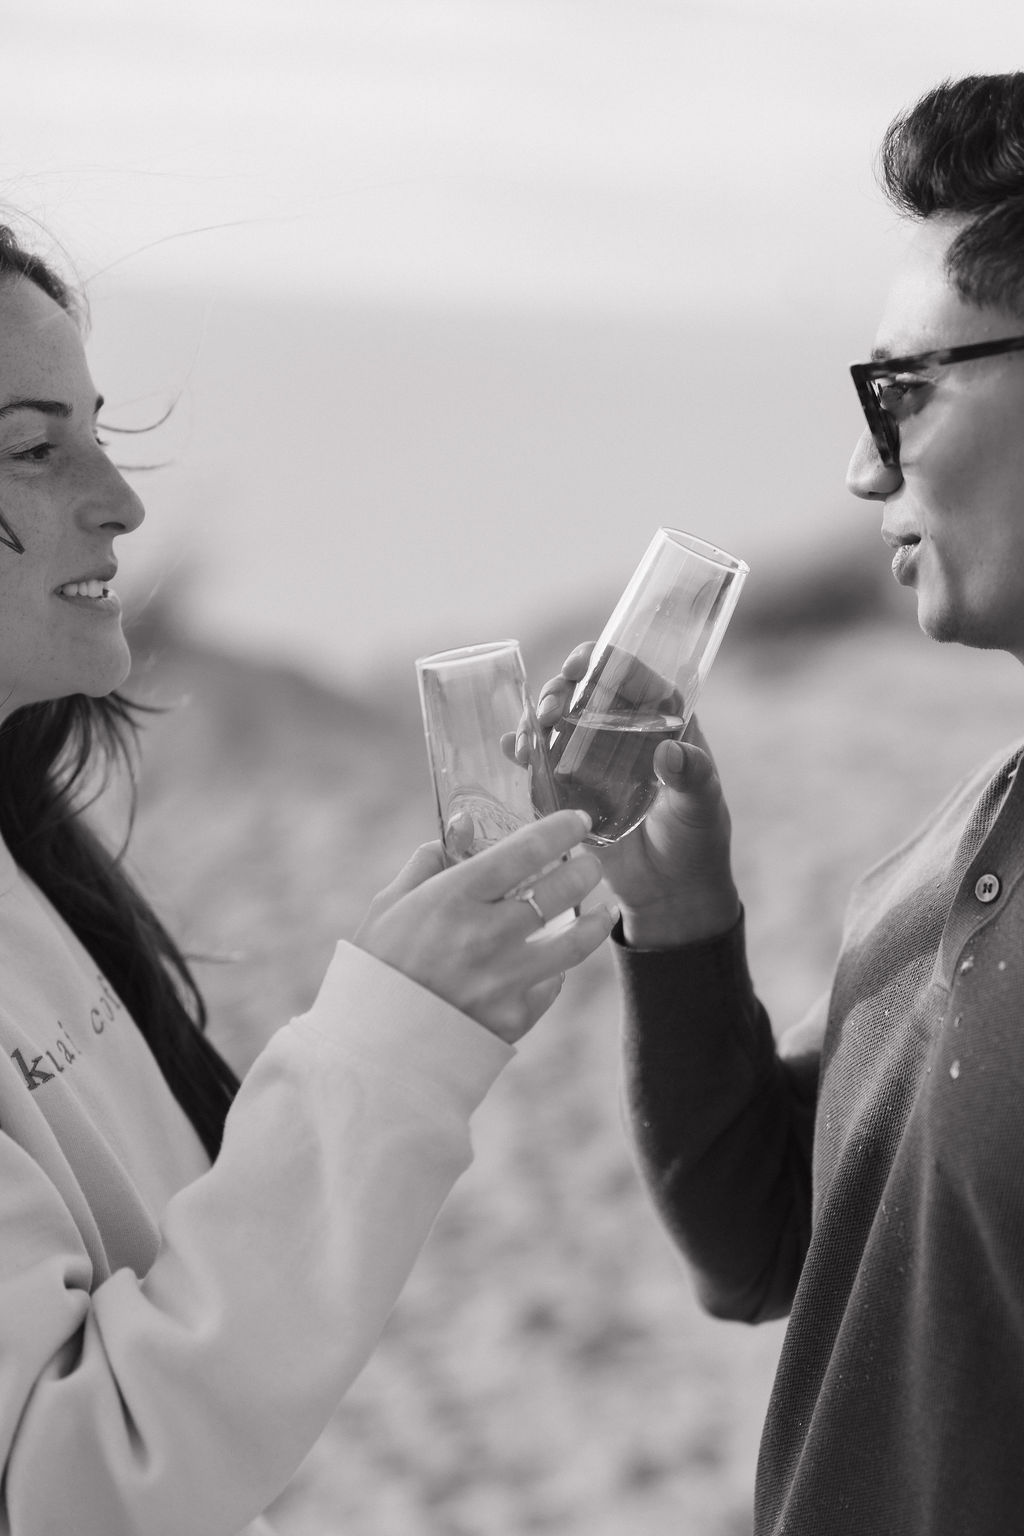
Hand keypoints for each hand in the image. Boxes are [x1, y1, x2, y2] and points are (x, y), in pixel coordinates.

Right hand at [354, 810, 614, 1043]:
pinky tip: (559, 961)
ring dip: (597, 921)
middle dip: (585, 870)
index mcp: (454, 898)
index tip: (577, 822)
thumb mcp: (388, 905)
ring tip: (606, 910)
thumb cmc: (378, 966)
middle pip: (561, 890)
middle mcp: (485, 934)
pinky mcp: (514, 1017)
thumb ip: (426, 864)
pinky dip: (556, 971)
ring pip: (575, 942)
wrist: (374, 1047)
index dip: (560, 830)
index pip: (524, 850)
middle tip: (590, 864)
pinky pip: (551, 986)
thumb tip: (458, 832)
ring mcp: (504, 979)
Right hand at [535, 644, 739, 948]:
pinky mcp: (570, 789)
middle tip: (553, 704)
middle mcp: (623, 732)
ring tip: (532, 729)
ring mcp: (593, 760)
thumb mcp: (701, 806)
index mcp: (662, 721)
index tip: (582, 665)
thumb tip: (670, 753)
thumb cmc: (697, 842)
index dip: (603, 660)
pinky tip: (513, 749)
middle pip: (585, 692)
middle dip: (561, 687)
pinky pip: (542, 761)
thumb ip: (694, 777)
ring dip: (538, 715)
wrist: (670, 892)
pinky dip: (524, 751)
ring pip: (559, 721)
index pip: (630, 675)